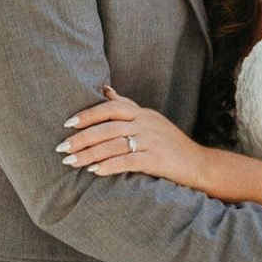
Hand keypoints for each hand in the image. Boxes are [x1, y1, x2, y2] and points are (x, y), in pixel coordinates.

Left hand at [59, 86, 208, 190]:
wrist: (199, 165)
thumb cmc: (170, 143)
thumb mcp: (150, 119)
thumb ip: (127, 106)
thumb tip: (104, 89)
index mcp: (142, 113)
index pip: (111, 108)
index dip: (88, 114)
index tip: (68, 123)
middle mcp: (146, 124)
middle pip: (108, 127)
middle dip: (82, 138)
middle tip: (62, 148)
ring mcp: (152, 141)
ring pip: (114, 144)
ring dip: (90, 154)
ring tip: (72, 162)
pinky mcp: (157, 159)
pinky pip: (128, 160)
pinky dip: (109, 165)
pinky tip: (95, 171)